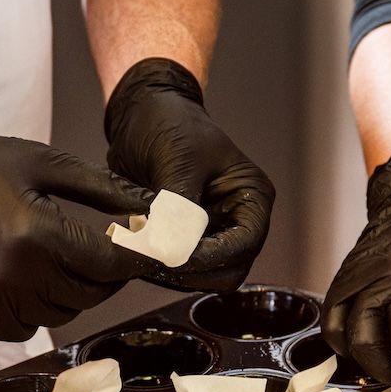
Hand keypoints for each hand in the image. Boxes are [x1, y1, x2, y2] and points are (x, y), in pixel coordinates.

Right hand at [0, 122, 152, 341]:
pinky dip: (36, 309)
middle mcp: (15, 276)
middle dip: (105, 276)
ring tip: (57, 260)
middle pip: (89, 295)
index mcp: (36, 233)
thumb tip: (150, 208)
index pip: (110, 264)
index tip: (155, 255)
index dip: (138, 262)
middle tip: (103, 251)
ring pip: (60, 315)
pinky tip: (26, 279)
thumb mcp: (40, 163)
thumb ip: (101, 189)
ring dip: (70, 293)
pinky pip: (25, 328)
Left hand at [104, 57, 274, 290]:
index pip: (245, 244)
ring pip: (204, 277)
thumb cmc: (170, 124)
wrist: (142, 114)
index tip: (175, 253)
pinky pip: (180, 269)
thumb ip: (178, 208)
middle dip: (193, 269)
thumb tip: (174, 248)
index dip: (212, 256)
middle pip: (228, 270)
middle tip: (154, 257)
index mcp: (252, 196)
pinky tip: (138, 250)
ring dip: (173, 272)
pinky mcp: (187, 240)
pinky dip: (160, 265)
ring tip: (141, 251)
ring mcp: (214, 232)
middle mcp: (239, 219)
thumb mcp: (178, 162)